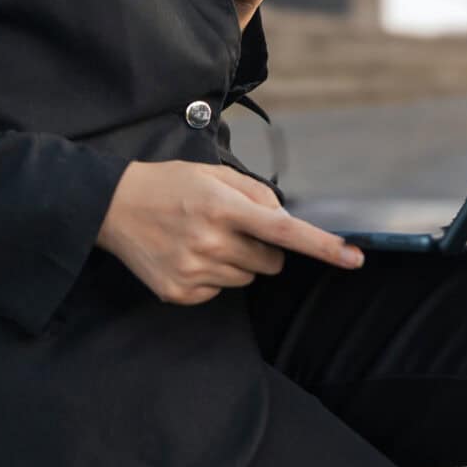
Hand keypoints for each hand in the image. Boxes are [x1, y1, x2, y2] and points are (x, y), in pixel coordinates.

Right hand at [95, 160, 363, 305]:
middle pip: (271, 262)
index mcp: (223, 206)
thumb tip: (283, 220)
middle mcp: (211, 241)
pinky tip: (188, 254)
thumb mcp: (214, 174)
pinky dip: (213, 276)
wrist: (113, 206)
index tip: (354, 258)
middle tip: (231, 227)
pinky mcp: (180, 292)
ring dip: (237, 261)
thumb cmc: (170, 185)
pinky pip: (220, 291)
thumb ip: (256, 193)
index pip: (284, 230)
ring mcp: (194, 270)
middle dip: (263, 247)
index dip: (322, 246)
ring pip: (247, 278)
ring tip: (202, 237)